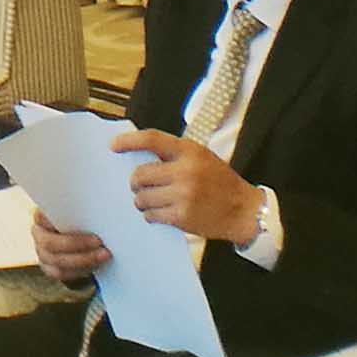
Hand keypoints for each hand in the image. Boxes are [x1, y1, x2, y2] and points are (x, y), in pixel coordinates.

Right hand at [29, 207, 111, 286]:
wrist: (78, 230)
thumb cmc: (81, 213)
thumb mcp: (80, 205)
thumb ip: (83, 205)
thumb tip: (98, 199)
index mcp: (41, 215)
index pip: (43, 216)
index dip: (59, 219)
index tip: (80, 220)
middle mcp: (38, 234)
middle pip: (50, 244)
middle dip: (77, 244)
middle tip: (100, 242)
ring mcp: (42, 253)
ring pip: (57, 262)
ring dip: (83, 260)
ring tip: (104, 255)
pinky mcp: (49, 267)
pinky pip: (62, 273)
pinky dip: (80, 271)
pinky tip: (96, 264)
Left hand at [113, 127, 262, 245]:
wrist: (243, 210)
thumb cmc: (219, 182)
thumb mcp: (201, 158)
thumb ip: (174, 156)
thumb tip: (137, 158)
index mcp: (189, 151)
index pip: (152, 139)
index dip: (129, 141)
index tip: (113, 145)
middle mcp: (185, 171)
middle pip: (140, 175)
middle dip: (135, 182)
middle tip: (138, 186)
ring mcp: (183, 195)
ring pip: (141, 198)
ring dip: (141, 201)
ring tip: (153, 201)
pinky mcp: (182, 216)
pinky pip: (151, 215)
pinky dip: (150, 215)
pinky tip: (160, 213)